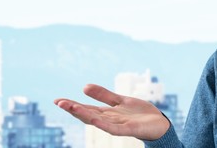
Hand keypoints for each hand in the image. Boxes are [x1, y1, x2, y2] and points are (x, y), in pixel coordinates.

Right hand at [54, 84, 169, 140]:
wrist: (159, 123)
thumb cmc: (140, 114)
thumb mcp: (120, 100)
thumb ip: (104, 95)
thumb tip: (84, 87)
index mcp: (107, 113)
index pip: (86, 108)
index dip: (72, 104)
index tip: (57, 100)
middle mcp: (109, 120)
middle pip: (88, 114)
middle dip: (74, 109)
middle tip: (59, 102)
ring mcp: (118, 125)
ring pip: (98, 120)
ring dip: (84, 114)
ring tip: (71, 107)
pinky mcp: (129, 129)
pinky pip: (114, 128)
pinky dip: (103, 124)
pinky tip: (94, 119)